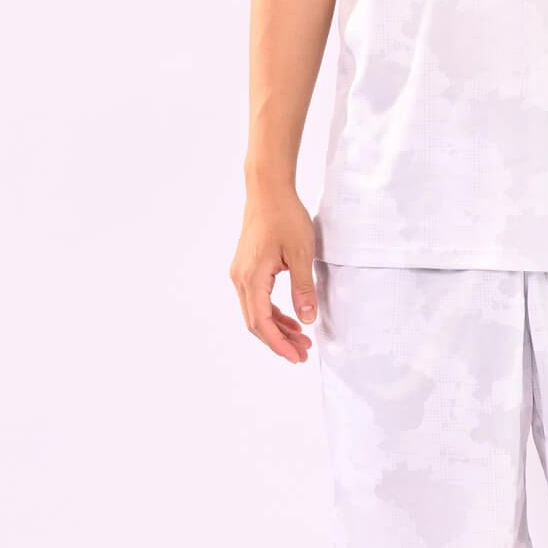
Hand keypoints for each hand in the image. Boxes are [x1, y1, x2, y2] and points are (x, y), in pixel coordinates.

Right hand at [229, 187, 317, 362]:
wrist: (268, 190)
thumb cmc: (285, 216)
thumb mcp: (302, 253)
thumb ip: (303, 288)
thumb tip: (307, 319)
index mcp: (251, 277)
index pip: (261, 322)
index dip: (278, 343)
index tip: (295, 356)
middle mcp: (240, 278)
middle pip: (256, 321)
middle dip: (279, 340)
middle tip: (302, 353)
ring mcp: (240, 273)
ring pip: (256, 311)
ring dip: (277, 327)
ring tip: (301, 339)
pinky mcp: (246, 267)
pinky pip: (257, 298)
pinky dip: (273, 311)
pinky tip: (291, 318)